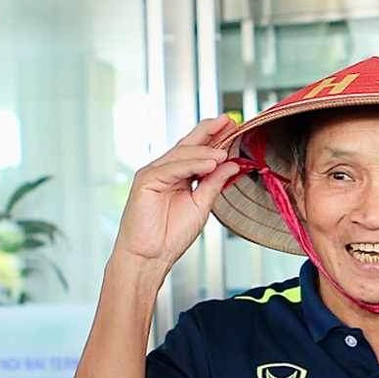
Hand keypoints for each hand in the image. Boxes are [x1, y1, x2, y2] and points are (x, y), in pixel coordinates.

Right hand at [112, 119, 244, 273]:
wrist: (150, 256)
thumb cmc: (170, 236)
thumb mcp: (201, 205)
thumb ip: (214, 183)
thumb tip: (232, 164)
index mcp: (178, 175)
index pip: (197, 150)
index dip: (214, 137)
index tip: (233, 126)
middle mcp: (165, 171)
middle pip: (188, 145)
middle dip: (209, 131)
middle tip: (229, 121)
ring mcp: (154, 173)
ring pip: (182, 155)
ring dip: (205, 151)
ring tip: (225, 151)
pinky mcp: (145, 180)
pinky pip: (172, 168)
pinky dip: (192, 164)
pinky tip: (211, 163)